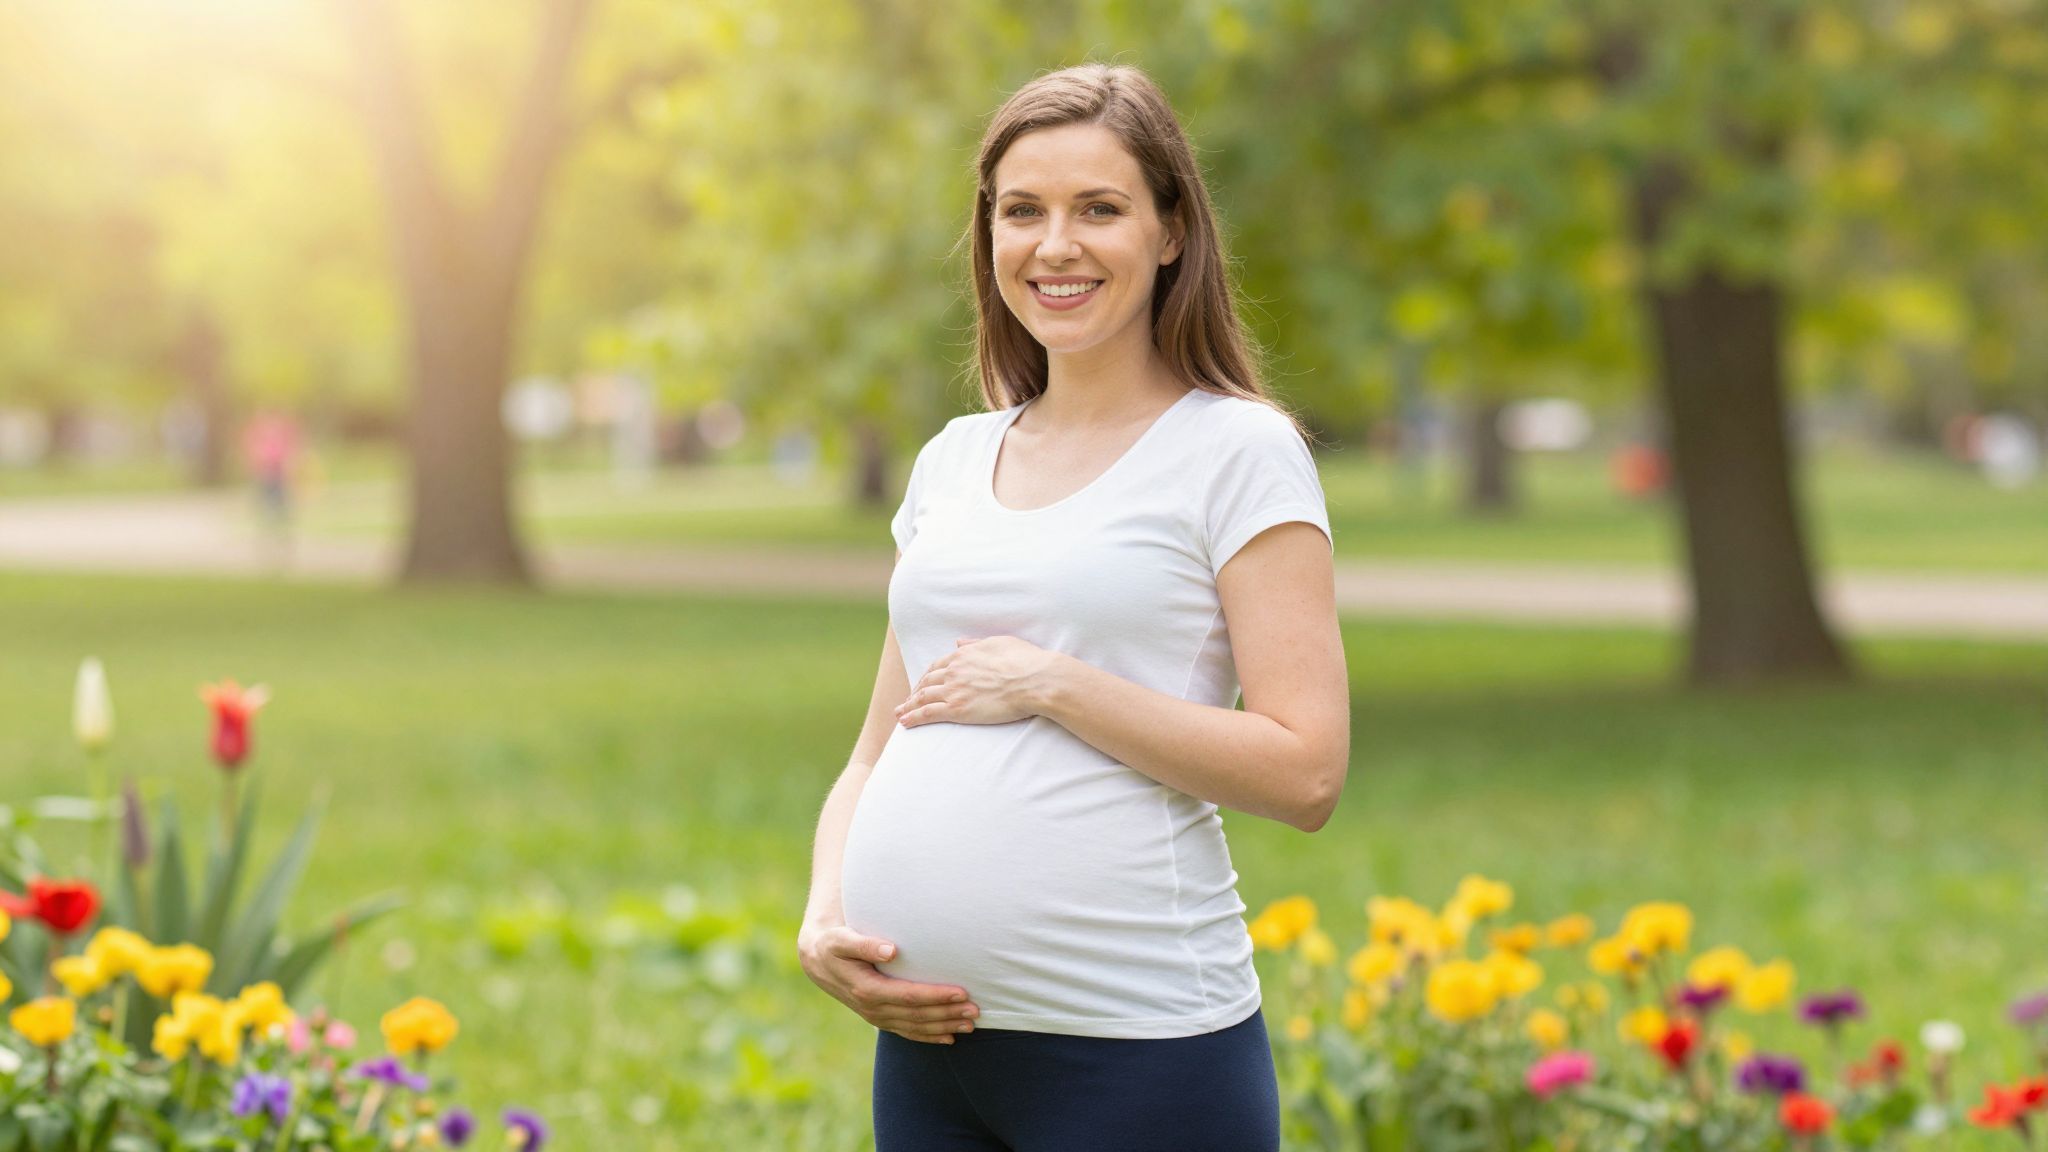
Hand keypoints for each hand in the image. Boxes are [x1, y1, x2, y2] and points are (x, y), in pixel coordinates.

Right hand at [797, 920, 980, 1043]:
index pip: (908, 996)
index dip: (935, 996)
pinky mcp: (880, 1018)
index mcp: (866, 989)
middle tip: (976, 1010)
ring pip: (915, 1027)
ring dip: (944, 1026)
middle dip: (947, 1014)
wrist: (818, 961)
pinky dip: (929, 1036)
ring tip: (971, 1024)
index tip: (960, 992)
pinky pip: (907, 1032)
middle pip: (917, 1015)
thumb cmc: (834, 944)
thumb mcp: (842, 940)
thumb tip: (891, 950)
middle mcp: (873, 1008)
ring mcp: (876, 1016)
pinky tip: (949, 1037)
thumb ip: (864, 944)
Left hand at [895, 636, 1059, 727]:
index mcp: (964, 654)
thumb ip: (976, 643)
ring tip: (900, 713)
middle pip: (927, 681)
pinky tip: (905, 723)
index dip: (927, 676)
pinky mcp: (957, 709)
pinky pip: (927, 713)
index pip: (938, 666)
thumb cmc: (1025, 660)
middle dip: (914, 691)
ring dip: (908, 706)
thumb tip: (959, 640)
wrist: (1034, 680)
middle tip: (907, 701)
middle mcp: (954, 670)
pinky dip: (913, 717)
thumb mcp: (999, 642)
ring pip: (923, 697)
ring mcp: (954, 689)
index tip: (923, 683)